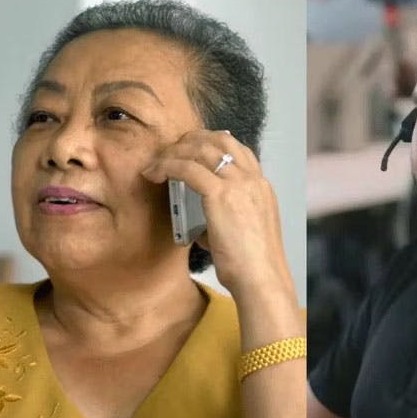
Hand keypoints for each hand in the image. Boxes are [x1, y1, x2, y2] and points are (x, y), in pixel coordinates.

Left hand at [141, 130, 293, 299]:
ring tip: (157, 163)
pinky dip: (167, 166)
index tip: (190, 151)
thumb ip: (224, 220)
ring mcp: (239, 184)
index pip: (238, 150)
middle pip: (221, 139)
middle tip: (170, 151)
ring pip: (202, 148)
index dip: (211, 143)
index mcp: (261, 187)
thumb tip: (202, 225)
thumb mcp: (243, 233)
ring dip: (175, 151)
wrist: (262, 278)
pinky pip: (188, 168)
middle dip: (191, 139)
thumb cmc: (253, 265)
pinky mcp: (221, 195)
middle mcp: (253, 180)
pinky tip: (154, 174)